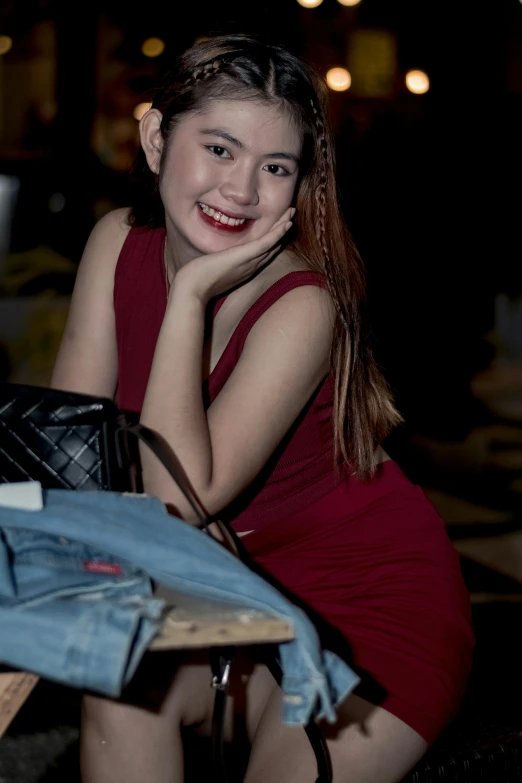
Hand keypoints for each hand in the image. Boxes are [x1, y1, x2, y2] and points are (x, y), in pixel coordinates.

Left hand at [172, 207, 294, 302]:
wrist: (192, 290)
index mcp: (244, 270)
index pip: (263, 252)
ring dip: (284, 227)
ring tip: (292, 212)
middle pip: (272, 247)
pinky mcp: (245, 257)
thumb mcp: (210, 269)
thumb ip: (217, 263)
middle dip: (281, 230)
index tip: (278, 226)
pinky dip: (277, 233)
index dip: (272, 239)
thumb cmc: (196, 281)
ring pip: (273, 242)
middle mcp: (251, 267)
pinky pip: (266, 243)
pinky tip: (286, 223)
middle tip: (291, 216)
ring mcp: (249, 262)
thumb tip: (213, 258)